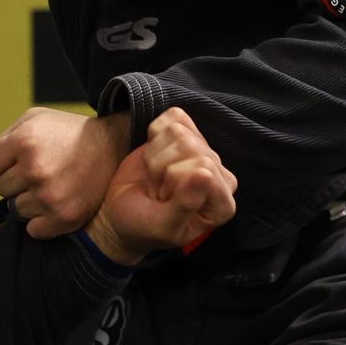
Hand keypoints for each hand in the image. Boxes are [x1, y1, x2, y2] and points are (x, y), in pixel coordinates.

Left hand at [0, 108, 128, 240]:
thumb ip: (7, 136)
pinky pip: (34, 229)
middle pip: (1, 188)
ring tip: (53, 185)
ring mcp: (49, 196)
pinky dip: (42, 221)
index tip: (24, 158)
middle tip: (43, 171)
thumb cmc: (69, 133)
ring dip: (30, 200)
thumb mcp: (35, 118)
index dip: (5, 161)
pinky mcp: (64, 217)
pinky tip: (57, 203)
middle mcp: (35, 169)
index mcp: (24, 142)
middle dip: (18, 181)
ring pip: (17, 209)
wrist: (113, 147)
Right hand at [88, 108, 235, 264]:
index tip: (164, 201)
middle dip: (163, 170)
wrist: (122, 215)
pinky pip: (173, 117)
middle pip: (191, 146)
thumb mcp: (163, 226)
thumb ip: (185, 205)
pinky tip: (154, 159)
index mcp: (222, 204)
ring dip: (156, 158)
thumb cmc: (144, 227)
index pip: (204, 167)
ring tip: (156, 180)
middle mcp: (219, 175)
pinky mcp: (185, 134)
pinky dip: (154, 137)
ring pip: (178, 131)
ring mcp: (203, 152)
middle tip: (158, 192)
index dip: (174, 180)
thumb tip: (204, 173)